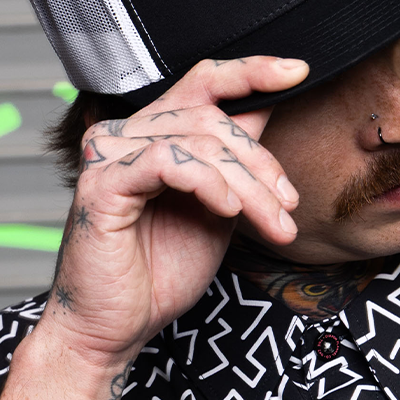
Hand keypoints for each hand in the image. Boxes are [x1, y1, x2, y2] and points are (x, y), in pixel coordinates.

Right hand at [39, 54, 306, 375]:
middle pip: (211, 118)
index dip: (251, 71)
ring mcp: (109, 154)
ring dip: (248, 186)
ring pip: (198, 142)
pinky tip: (227, 211)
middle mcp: (125, 134)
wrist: (115, 328)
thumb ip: (235, 161)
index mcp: (151, 134)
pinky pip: (168, 162)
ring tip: (272, 225)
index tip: (298, 71)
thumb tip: (269, 107)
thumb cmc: (159, 275)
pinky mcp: (101, 182)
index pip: (202, 82)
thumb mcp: (217, 210)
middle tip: (288, 208)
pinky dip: (208, 184)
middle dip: (261, 164)